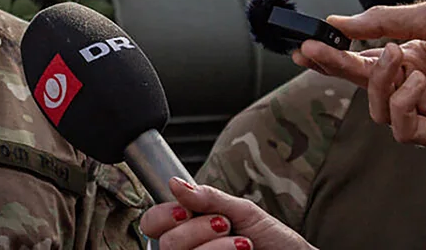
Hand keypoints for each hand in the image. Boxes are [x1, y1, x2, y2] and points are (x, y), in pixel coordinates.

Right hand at [139, 178, 316, 249]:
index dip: (164, 216)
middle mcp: (188, 249)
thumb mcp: (241, 210)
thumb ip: (207, 197)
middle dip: (197, 230)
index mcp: (187, 227)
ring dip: (213, 246)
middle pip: (167, 242)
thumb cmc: (273, 238)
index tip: (186, 210)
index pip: (152, 223)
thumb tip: (174, 183)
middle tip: (224, 224)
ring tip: (242, 242)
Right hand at [292, 0, 425, 146]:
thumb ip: (380, 22)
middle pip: (361, 85)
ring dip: (381, 84)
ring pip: (379, 111)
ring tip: (402, 59)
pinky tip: (418, 83)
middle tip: (316, 52)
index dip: (330, 55)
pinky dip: (403, 105)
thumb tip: (337, 22)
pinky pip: (405, 130)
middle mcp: (415, 84)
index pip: (360, 60)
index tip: (304, 46)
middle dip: (335, 68)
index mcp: (411, 56)